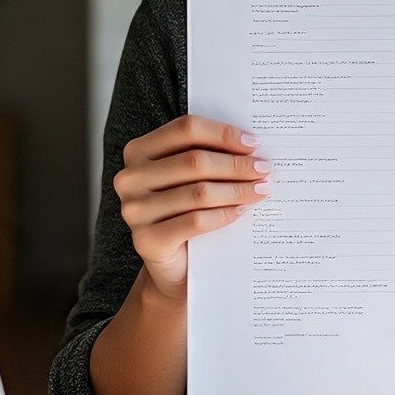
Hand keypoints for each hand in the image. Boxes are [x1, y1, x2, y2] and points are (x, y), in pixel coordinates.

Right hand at [114, 115, 268, 299]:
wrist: (174, 265)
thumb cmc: (185, 210)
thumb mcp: (191, 177)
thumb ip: (208, 154)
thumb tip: (252, 144)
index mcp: (138, 150)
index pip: (186, 129)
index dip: (223, 134)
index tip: (253, 143)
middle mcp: (130, 178)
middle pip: (194, 161)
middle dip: (236, 164)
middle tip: (264, 169)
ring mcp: (134, 210)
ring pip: (198, 192)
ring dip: (237, 189)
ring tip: (260, 189)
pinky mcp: (146, 240)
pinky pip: (195, 221)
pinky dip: (224, 214)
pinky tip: (242, 211)